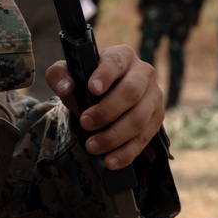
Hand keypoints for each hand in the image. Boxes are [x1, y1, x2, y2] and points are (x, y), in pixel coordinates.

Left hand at [47, 44, 164, 169]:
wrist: (107, 97)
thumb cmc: (88, 82)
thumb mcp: (71, 74)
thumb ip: (60, 76)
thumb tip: (66, 88)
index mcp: (123, 56)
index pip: (116, 62)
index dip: (105, 75)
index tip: (92, 89)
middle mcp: (143, 73)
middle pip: (131, 92)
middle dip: (106, 111)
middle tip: (85, 123)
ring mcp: (154, 96)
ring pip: (139, 119)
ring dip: (114, 136)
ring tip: (92, 146)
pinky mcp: (157, 118)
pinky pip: (144, 139)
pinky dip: (126, 153)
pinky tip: (110, 161)